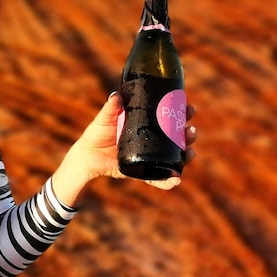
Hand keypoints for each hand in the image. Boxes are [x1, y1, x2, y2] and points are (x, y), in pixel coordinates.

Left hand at [52, 93, 197, 206]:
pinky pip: (158, 178)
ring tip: (190, 152)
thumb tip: (116, 95)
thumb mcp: (104, 120)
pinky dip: (168, 181)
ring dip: (186, 156)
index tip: (189, 107)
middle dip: (188, 134)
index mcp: (147, 125)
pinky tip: (176, 180)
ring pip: (174, 157)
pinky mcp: (142, 172)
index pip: (170, 117)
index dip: (182, 113)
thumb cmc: (96, 134)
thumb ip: (110, 108)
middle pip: (178, 137)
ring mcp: (149, 157)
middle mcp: (152, 141)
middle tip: (190, 130)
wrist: (86, 157)